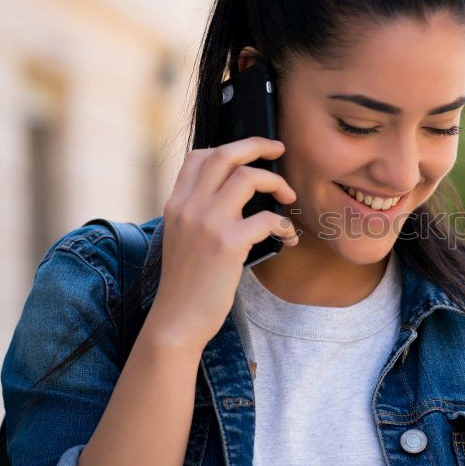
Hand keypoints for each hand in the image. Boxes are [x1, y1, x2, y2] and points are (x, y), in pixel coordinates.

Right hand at [146, 136, 297, 348]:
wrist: (177, 319)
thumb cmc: (187, 283)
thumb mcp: (182, 238)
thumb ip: (199, 213)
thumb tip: (235, 196)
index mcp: (176, 204)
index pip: (199, 156)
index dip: (230, 147)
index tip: (252, 153)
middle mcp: (188, 207)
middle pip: (226, 155)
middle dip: (258, 145)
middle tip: (280, 149)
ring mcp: (207, 223)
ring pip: (248, 177)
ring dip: (276, 183)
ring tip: (289, 198)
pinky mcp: (227, 244)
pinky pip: (267, 219)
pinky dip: (285, 226)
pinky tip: (288, 238)